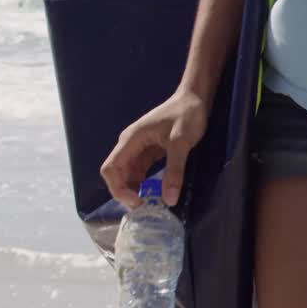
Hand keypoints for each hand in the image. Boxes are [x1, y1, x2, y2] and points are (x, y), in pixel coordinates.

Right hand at [101, 89, 210, 207]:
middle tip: (145, 208)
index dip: (118, 189)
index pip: (111, 169)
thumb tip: (169, 199)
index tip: (137, 201)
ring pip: (129, 174)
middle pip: (117, 174)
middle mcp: (130, 145)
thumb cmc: (186, 115)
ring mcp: (139, 148)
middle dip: (126, 193)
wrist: (195, 99)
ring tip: (151, 204)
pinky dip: (146, 183)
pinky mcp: (150, 151)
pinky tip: (157, 193)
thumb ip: (175, 171)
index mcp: (130, 140)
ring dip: (136, 190)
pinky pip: (142, 171)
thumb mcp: (181, 143)